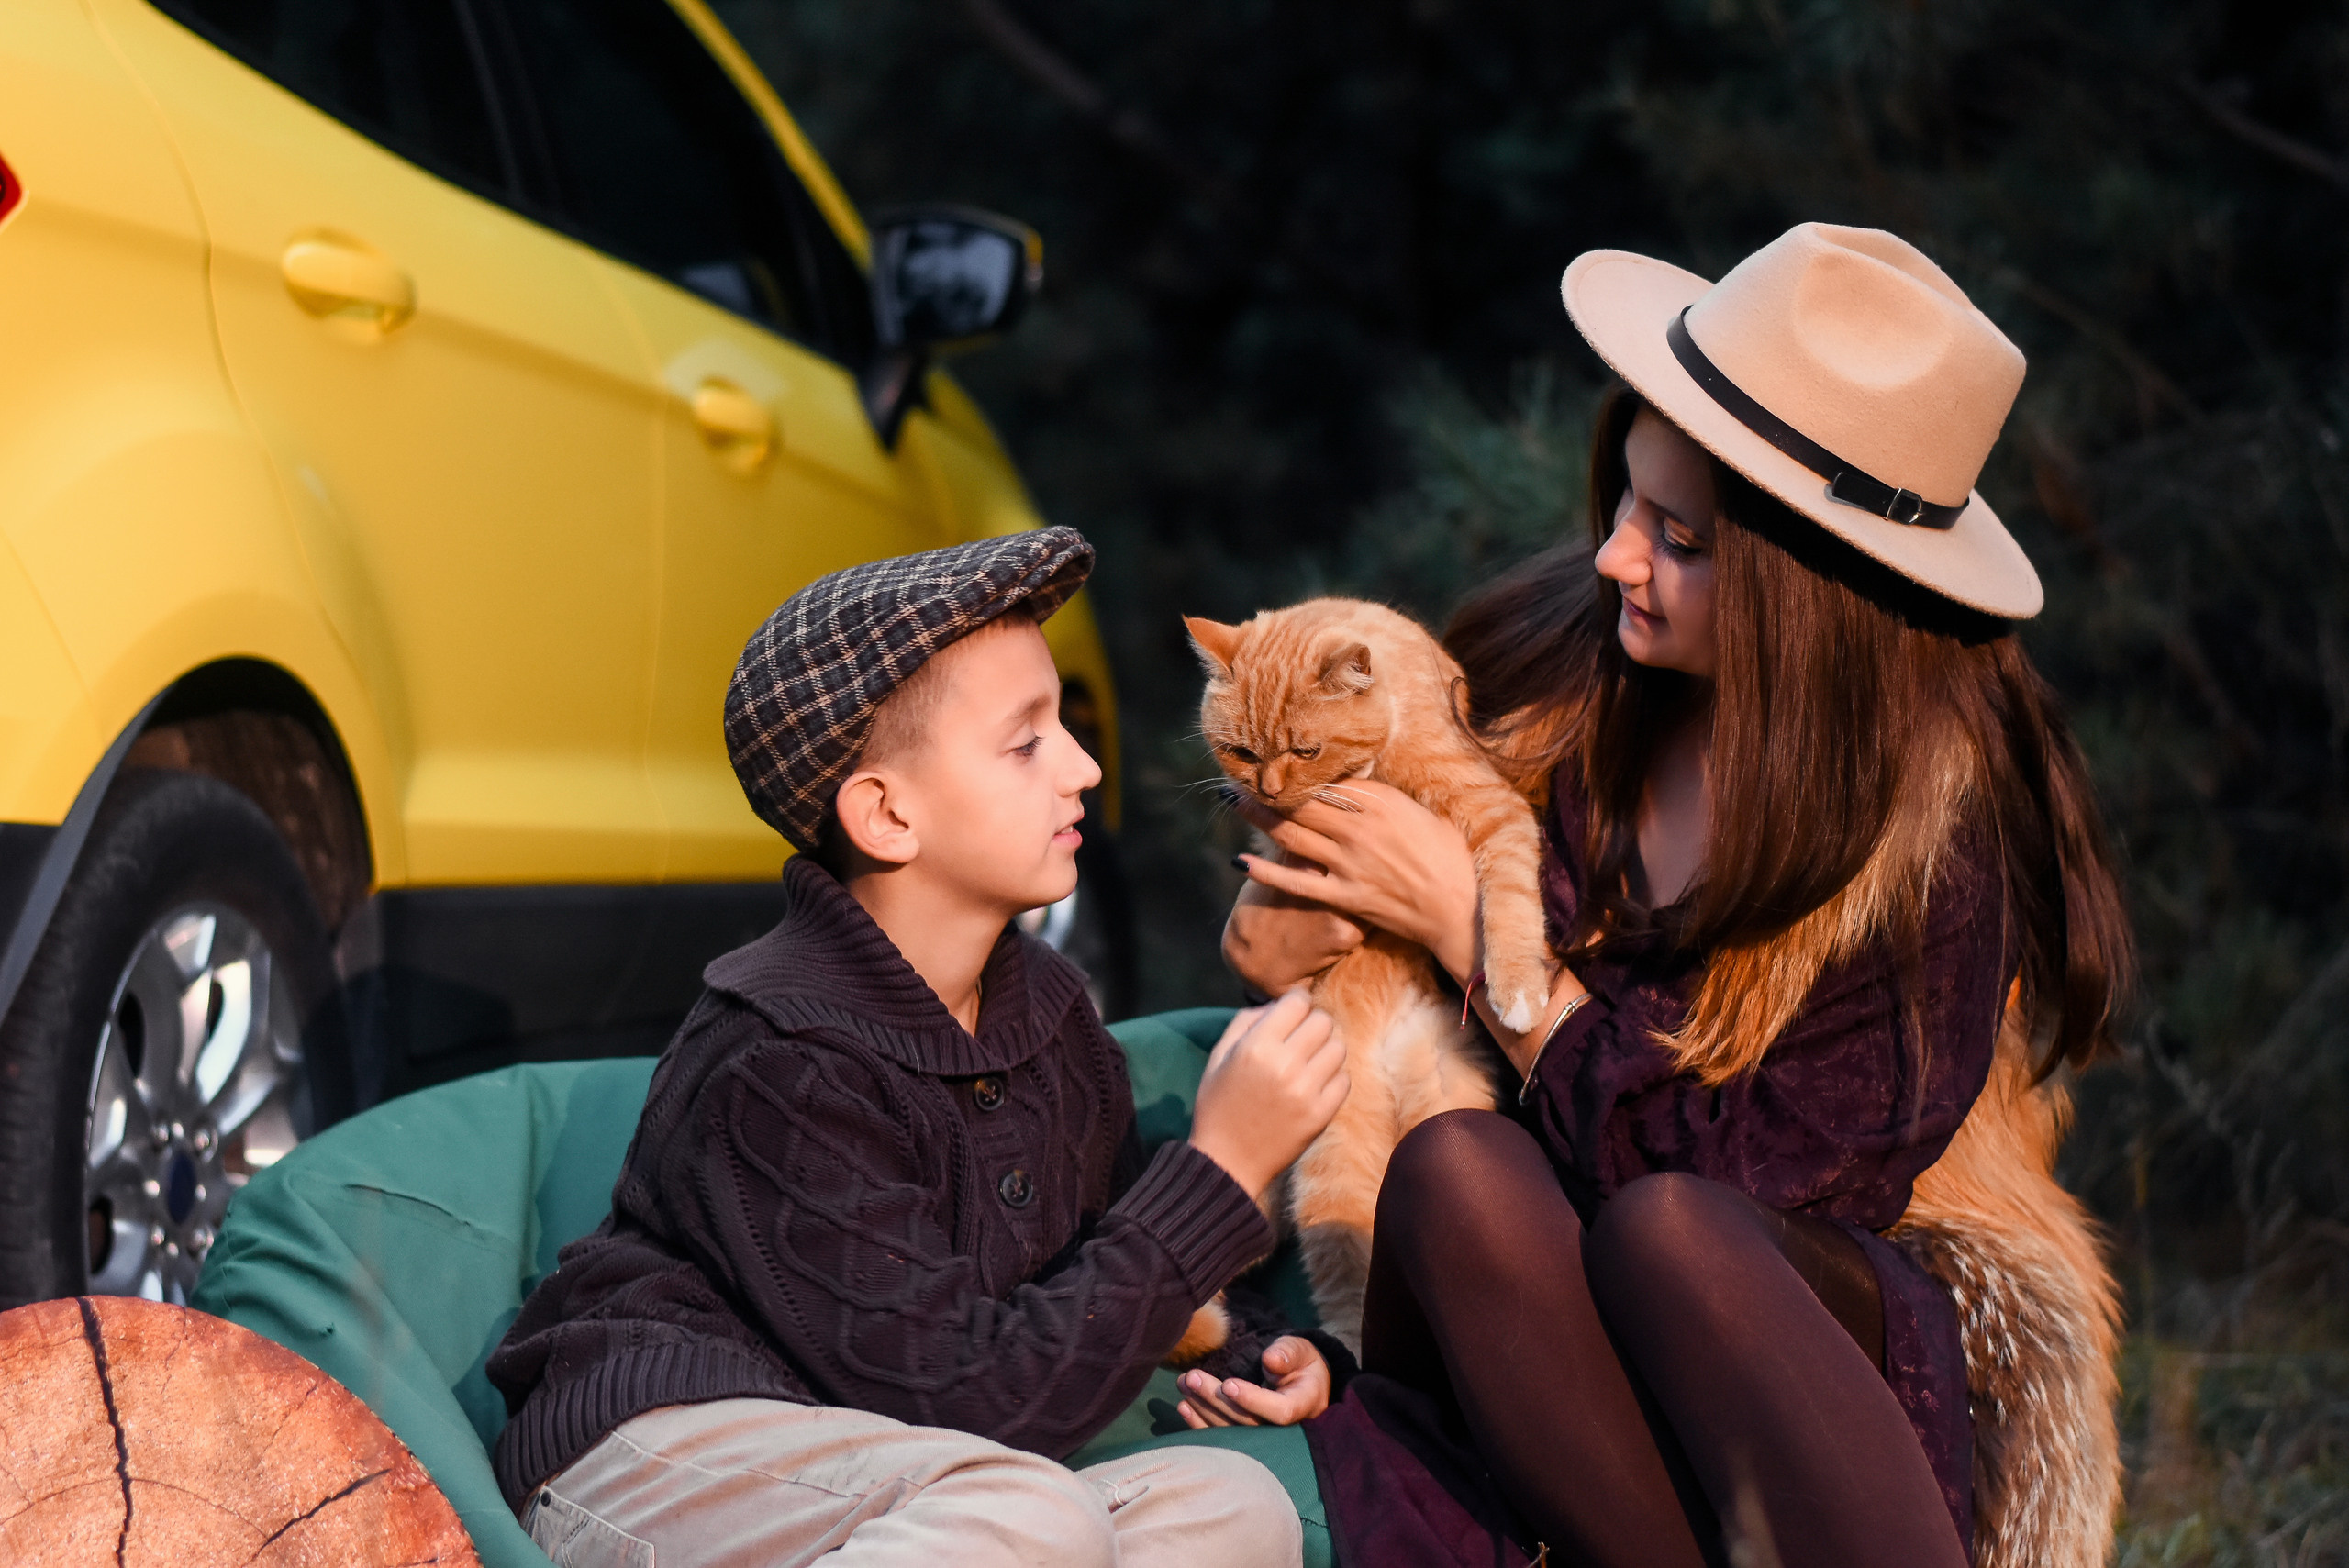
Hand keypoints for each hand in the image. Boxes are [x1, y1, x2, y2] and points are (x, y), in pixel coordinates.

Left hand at [1175, 1336, 1330, 1426]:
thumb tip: (1270, 1360)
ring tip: (1183, 1385)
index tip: (1227, 1384)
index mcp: (1302, 1405)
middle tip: (1191, 1378)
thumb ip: (1288, 1353)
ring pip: (1232, 1431)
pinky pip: (1224, 1436)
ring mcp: (1264, 1438)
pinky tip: (1184, 1407)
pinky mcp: (1247, 1438)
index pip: (1279, 1411)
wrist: (1302, 1382)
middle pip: (1248, 1422)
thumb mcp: (1301, 1351)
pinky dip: (1201, 1424)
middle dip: (1216, 1400)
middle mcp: (1285, 1429)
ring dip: (1203, 1409)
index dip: (1252, 1400)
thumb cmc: (1301, 1363)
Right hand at [1188, 991, 1348, 1199]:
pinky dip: (1333, 1078)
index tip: (1290, 1017)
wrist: (1227, 1162)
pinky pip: (1344, 1079)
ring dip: (1325, 1050)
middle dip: (1312, 1025)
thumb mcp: (1219, 1056)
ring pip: (1338, 1048)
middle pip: (1323, 1021)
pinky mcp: (1321, 1114)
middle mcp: (1284, 1064)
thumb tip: (1278, 1005)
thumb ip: (1245, 1021)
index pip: (1298, 1002)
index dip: (1295, 1005)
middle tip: (1301, 1040)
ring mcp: (1306, 1091)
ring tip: (1308, 1063)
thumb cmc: (1219, 1105)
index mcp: (1256, 1046)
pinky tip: (1314, 1085)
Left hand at [1232, 781, 1480, 981]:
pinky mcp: (1343, 896)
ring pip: (1290, 833)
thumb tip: (1364, 785)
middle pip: (1300, 800)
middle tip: (1238, 773)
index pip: (1327, 778)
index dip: (1297, 768)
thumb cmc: (1451, 859)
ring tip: (1231, 800)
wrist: (1459, 910)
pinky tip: (1239, 861)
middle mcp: (1359, 827)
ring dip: (1256, 815)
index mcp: (1382, 801)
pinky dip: (1265, 871)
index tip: (1275, 758)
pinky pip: (1295, 881)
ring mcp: (1348, 862)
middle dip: (1266, 785)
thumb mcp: (1425, 815)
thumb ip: (1390, 801)